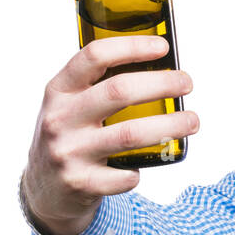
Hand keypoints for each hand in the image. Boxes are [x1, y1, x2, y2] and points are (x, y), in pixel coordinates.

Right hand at [22, 36, 198, 234]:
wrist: (42, 188)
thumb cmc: (69, 137)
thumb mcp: (70, 104)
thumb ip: (98, 85)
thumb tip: (159, 66)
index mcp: (59, 91)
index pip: (94, 56)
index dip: (131, 46)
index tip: (163, 47)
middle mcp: (61, 118)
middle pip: (119, 91)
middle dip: (162, 84)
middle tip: (186, 84)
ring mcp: (69, 152)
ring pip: (130, 134)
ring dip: (170, 126)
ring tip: (192, 121)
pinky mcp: (80, 182)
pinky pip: (124, 176)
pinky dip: (143, 169)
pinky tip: (152, 162)